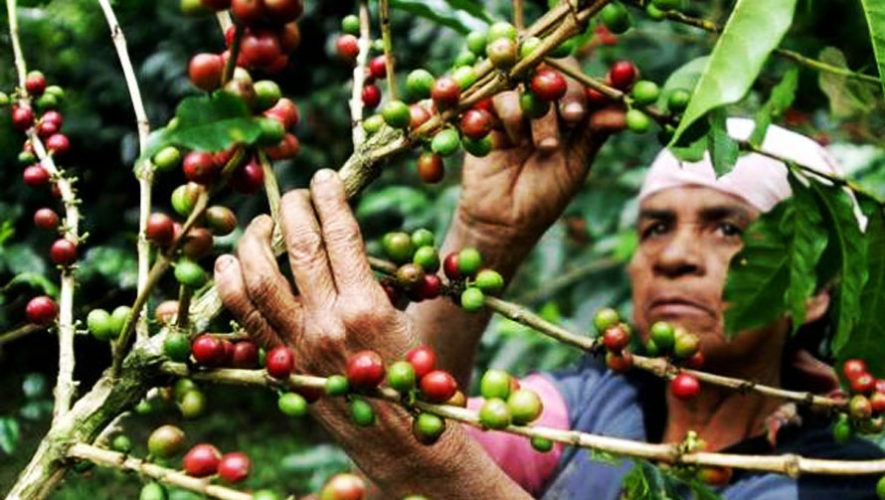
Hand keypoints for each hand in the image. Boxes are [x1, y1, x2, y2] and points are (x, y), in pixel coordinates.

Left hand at [214, 169, 415, 373]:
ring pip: (260, 277)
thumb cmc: (406, 371)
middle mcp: (329, 321)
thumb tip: (343, 235)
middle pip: (300, 248)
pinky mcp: (279, 359)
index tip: (324, 177)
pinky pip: (242, 315)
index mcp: (369, 307)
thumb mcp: (403, 318)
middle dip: (293, 209)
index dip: (330, 199)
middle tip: (294, 193)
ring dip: (256, 240)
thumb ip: (375, 278)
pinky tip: (227, 262)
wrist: (393, 433)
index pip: (342, 236)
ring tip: (261, 224)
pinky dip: (228, 283)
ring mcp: (298, 341)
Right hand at [456, 74, 624, 245]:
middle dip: (569, 93)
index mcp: (571, 114)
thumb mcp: (575, 165)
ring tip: (542, 147)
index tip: (620, 82)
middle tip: (573, 118)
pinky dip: (512, 116)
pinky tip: (512, 143)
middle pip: (558, 71)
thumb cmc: (543, 197)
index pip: (588, 83)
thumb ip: (595, 133)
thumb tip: (626, 111)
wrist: (503, 222)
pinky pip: (501, 97)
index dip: (602, 80)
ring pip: (531, 83)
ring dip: (541, 115)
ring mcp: (516, 107)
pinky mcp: (488, 114)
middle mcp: (545, 105)